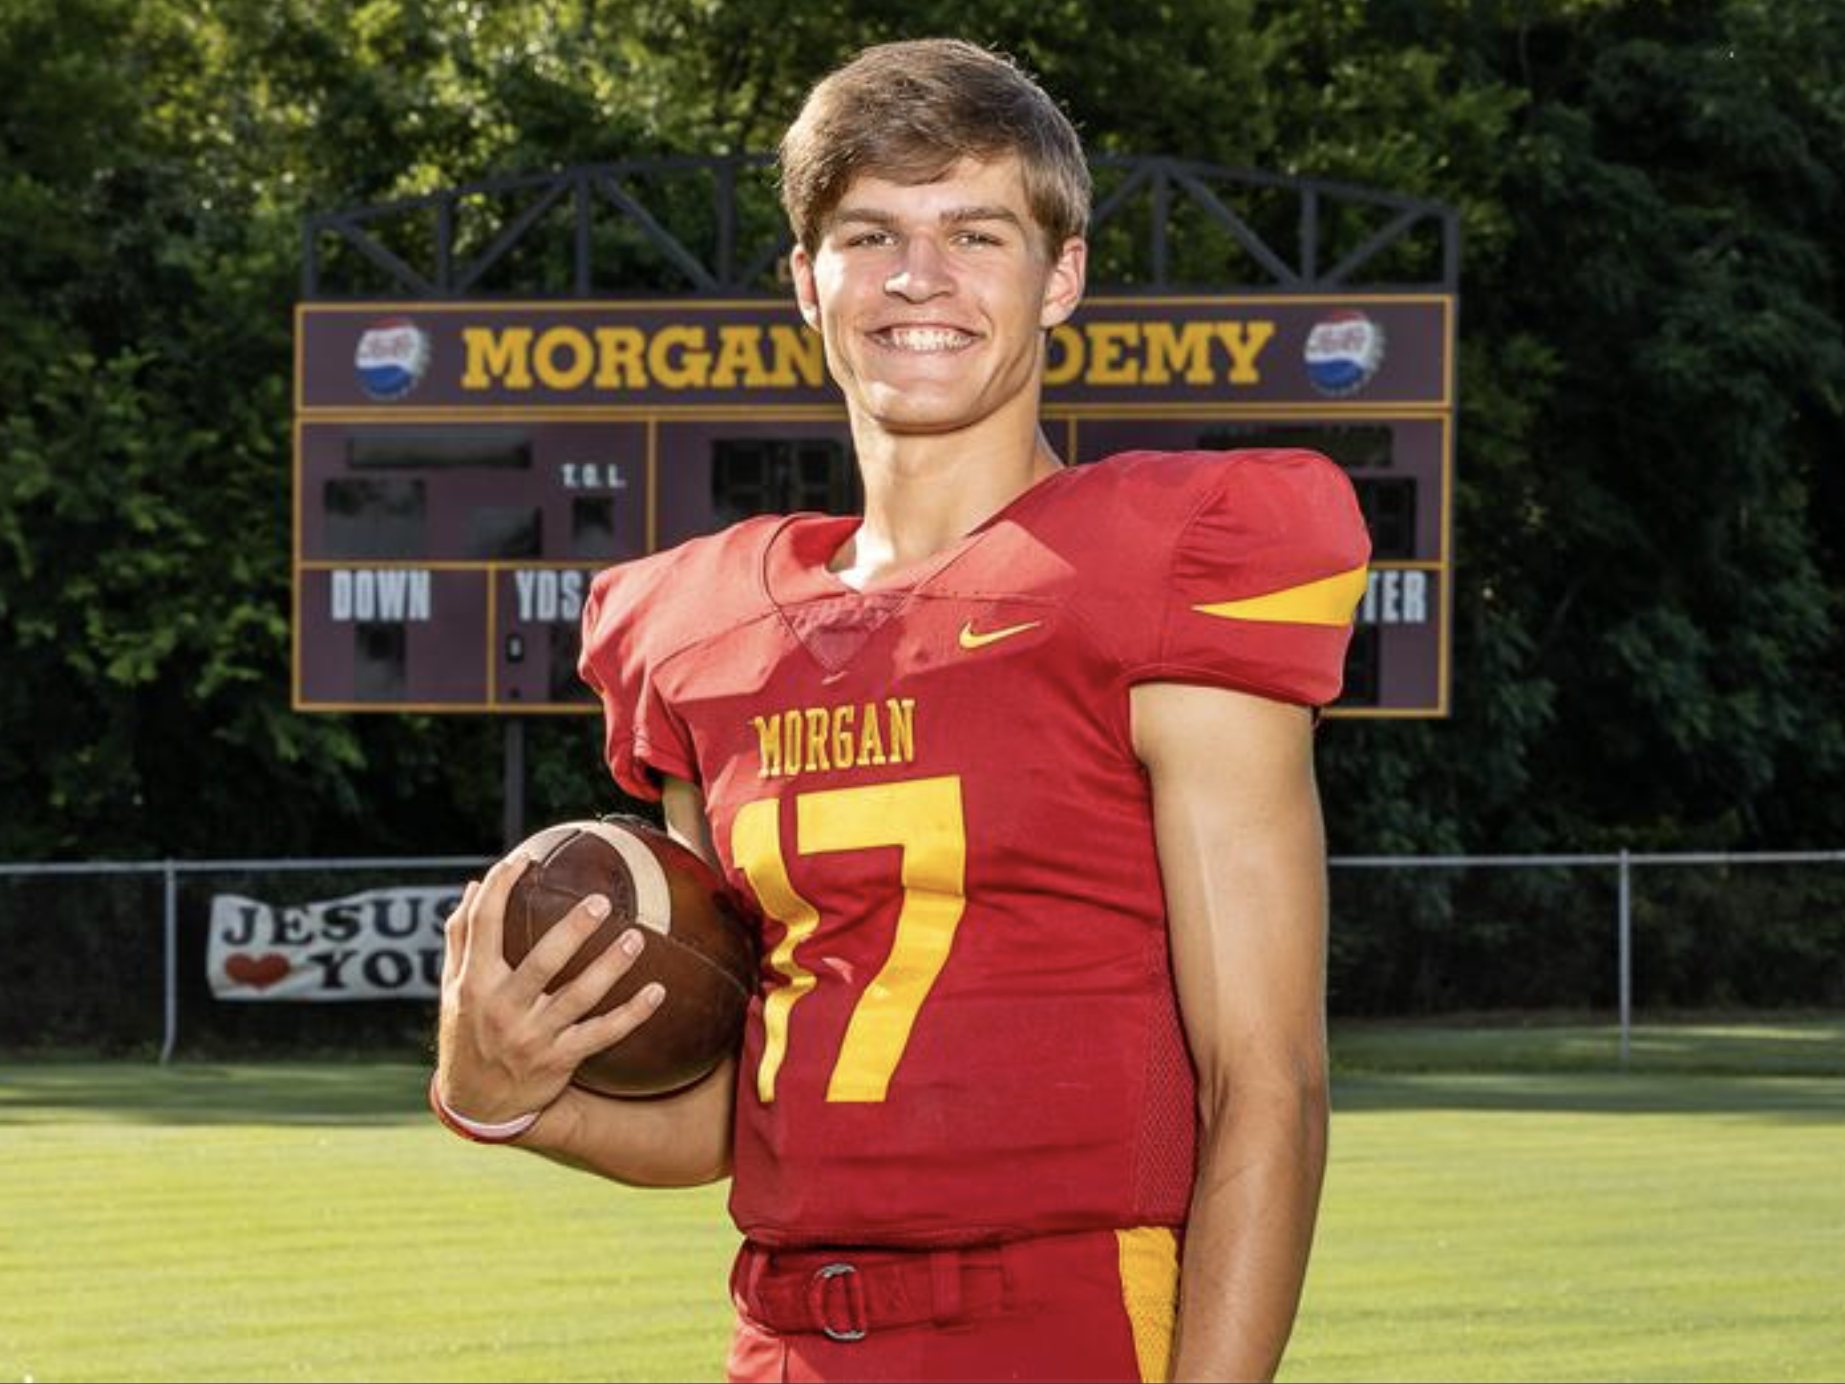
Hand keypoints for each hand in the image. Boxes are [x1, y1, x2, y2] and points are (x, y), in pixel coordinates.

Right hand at [434, 850, 666, 1125]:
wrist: (475, 1104)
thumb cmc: (467, 1031)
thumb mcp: (453, 989)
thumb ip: (461, 938)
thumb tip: (475, 885)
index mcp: (473, 984)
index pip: (483, 926)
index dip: (501, 889)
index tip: (523, 860)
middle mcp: (503, 1008)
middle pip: (542, 960)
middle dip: (573, 930)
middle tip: (602, 901)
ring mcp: (533, 1036)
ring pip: (579, 996)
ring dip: (611, 966)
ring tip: (637, 937)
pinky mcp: (560, 1059)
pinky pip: (602, 1034)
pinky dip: (632, 1014)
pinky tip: (658, 992)